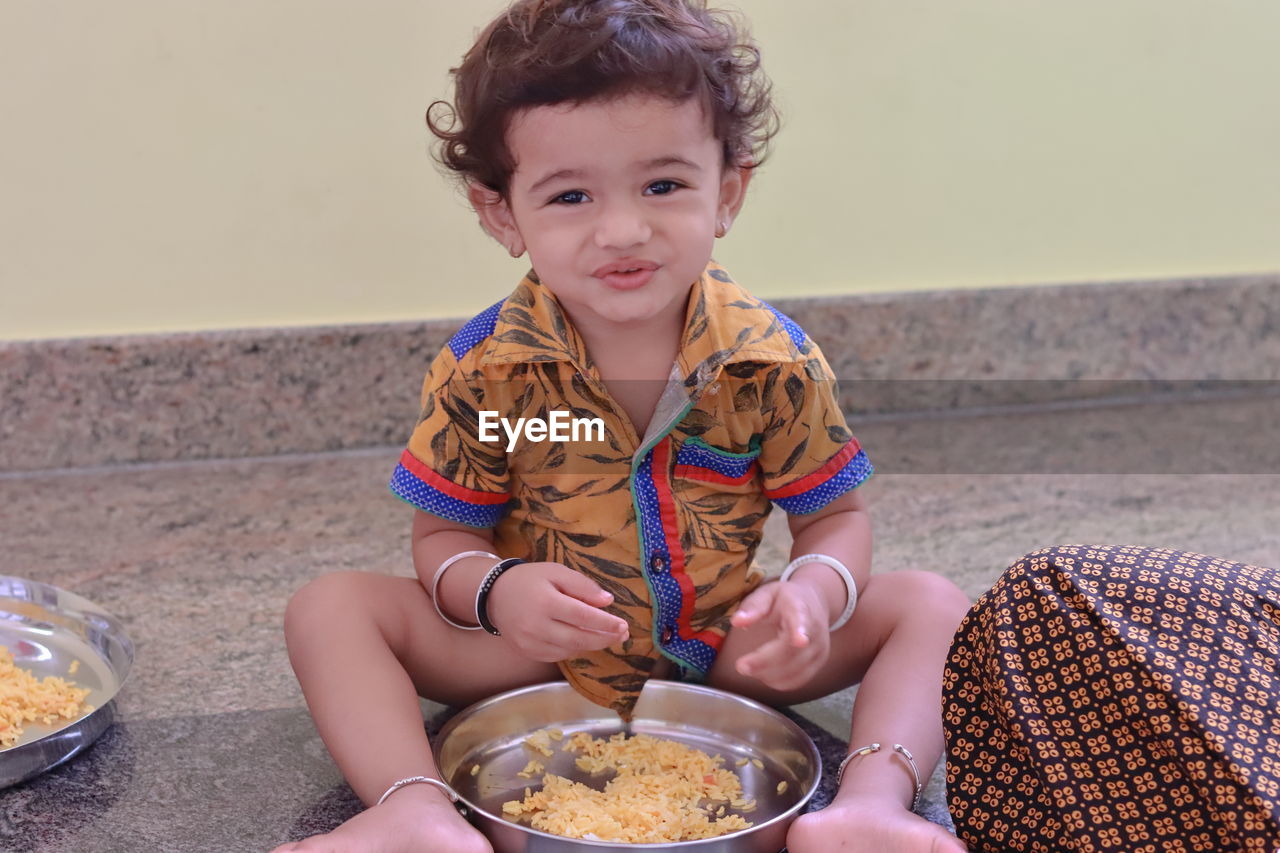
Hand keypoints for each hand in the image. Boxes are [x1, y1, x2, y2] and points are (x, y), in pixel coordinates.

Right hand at [486, 561, 629, 661]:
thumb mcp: (556, 571)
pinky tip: (584, 640)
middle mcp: (536, 626)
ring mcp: (530, 643)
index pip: (583, 616)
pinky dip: (574, 649)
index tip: (623, 625)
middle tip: (622, 634)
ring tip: (608, 637)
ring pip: (570, 650)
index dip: (606, 623)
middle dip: (604, 638)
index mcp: (545, 602)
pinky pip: (558, 656)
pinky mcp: (527, 652)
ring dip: (592, 645)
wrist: (496, 595)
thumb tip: (608, 602)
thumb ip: (582, 585)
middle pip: (579, 638)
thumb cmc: (530, 580)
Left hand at [729, 581, 830, 691]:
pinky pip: (797, 680)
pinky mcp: (818, 664)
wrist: (813, 603)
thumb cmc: (785, 599)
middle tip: (741, 666)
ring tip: (749, 666)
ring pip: (795, 671)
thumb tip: (737, 621)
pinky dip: (778, 681)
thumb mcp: (767, 593)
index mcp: (800, 608)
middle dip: (765, 662)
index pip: (802, 620)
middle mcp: (815, 631)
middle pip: (792, 653)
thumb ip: (753, 607)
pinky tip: (764, 673)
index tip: (800, 640)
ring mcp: (819, 649)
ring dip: (768, 674)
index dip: (800, 631)